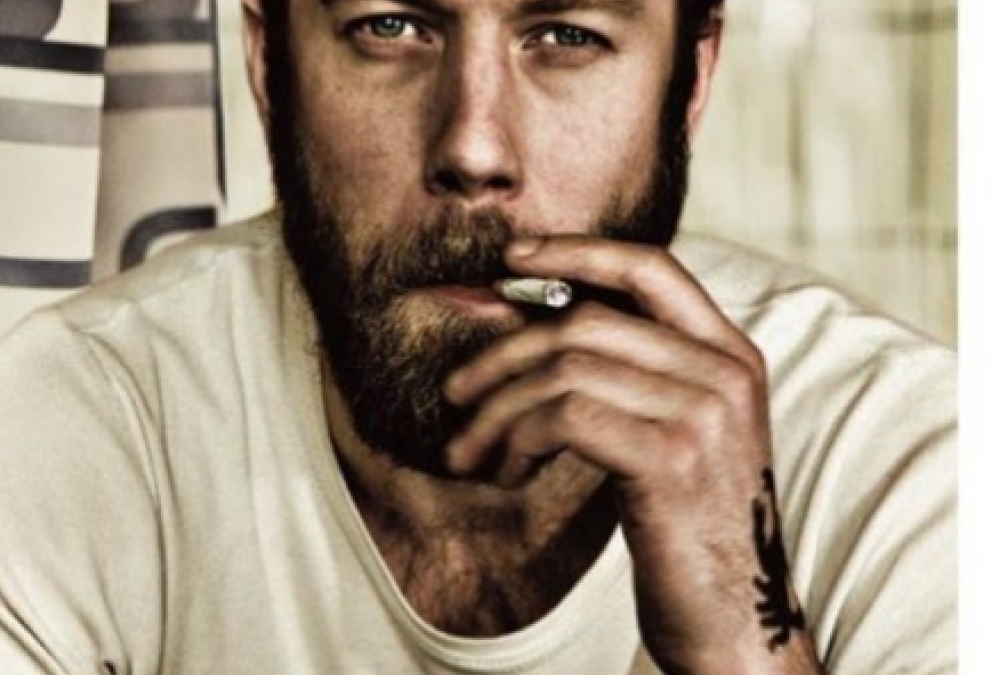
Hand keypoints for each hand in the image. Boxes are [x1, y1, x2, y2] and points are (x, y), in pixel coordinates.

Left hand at [444, 235, 822, 674]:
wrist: (733, 618)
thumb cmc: (685, 527)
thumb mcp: (668, 435)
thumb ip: (624, 373)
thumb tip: (529, 322)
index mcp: (730, 354)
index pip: (651, 267)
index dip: (577, 251)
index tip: (511, 261)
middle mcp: (725, 371)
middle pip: (586, 321)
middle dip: (504, 353)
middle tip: (456, 391)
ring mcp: (704, 412)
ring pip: (565, 367)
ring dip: (497, 408)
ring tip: (468, 449)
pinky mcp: (671, 456)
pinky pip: (564, 415)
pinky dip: (515, 438)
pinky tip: (506, 472)